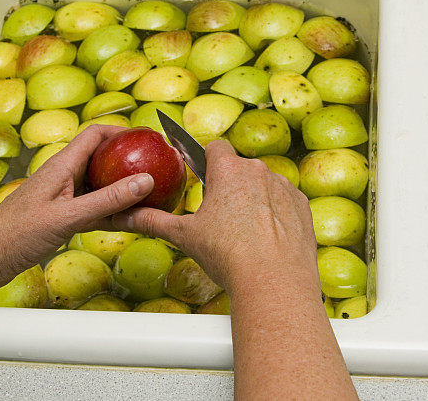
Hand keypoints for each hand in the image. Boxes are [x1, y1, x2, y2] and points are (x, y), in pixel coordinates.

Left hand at [0, 125, 153, 287]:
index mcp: (62, 166)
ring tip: (147, 196)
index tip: (146, 141)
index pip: (95, 134)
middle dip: (127, 160)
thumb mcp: (68, 217)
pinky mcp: (60, 214)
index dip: (122, 132)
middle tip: (154, 169)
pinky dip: (110, 210)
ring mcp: (61, 195)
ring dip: (120, 188)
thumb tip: (145, 181)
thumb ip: (108, 200)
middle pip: (100, 157)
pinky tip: (125, 221)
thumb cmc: (16, 236)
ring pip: (98, 183)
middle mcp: (63, 175)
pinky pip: (92, 205)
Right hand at [118, 140, 316, 294]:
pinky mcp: (302, 206)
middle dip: (228, 186)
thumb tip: (124, 216)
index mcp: (229, 170)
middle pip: (239, 169)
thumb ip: (153, 221)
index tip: (200, 172)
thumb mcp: (184, 236)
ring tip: (244, 233)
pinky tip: (266, 238)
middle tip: (218, 216)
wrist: (274, 282)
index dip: (205, 158)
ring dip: (253, 199)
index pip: (215, 147)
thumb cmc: (229, 255)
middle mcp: (259, 171)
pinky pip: (285, 202)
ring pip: (263, 185)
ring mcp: (285, 187)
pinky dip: (276, 214)